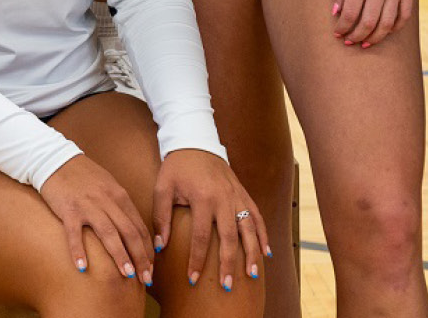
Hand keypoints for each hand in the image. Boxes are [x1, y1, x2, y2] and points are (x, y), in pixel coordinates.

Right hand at [40, 152, 153, 284]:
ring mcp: (88, 204)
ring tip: (127, 275)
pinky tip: (82, 267)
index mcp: (119, 195)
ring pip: (108, 233)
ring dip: (120, 255)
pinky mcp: (69, 209)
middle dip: (140, 257)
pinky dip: (79, 251)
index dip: (147, 250)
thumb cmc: (84, 177)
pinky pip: (75, 233)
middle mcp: (107, 200)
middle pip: (129, 232)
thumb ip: (121, 207)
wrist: (56, 160)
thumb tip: (134, 233)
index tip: (151, 269)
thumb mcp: (108, 187)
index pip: (139, 227)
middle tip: (146, 279)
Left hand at [152, 149, 267, 290]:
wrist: (195, 141)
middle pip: (229, 237)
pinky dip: (263, 234)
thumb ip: (161, 216)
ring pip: (249, 228)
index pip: (200, 236)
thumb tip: (161, 246)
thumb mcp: (163, 187)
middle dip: (229, 263)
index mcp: (202, 197)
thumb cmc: (176, 167)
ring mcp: (236, 195)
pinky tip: (267, 252)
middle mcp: (223, 198)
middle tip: (227, 286)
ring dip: (252, 252)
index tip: (192, 280)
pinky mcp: (243, 192)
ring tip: (253, 274)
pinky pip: (257, 215)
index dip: (197, 260)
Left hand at [331, 0, 423, 47]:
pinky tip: (384, 32)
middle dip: (356, 37)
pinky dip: (393, 29)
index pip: (350, 14)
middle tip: (349, 42)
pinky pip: (403, 18)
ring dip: (374, 39)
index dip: (343, 28)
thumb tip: (336, 13)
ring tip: (365, 43)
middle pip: (368, 24)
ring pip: (386, 25)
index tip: (338, 33)